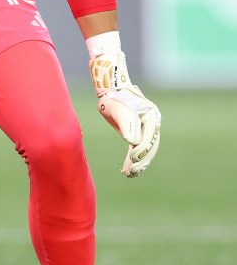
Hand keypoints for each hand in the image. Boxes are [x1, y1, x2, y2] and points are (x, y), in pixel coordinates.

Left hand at [90, 51, 160, 177]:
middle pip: (149, 146)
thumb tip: (132, 142)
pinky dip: (135, 158)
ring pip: (146, 149)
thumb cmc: (115, 98)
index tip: (132, 160)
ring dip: (138, 163)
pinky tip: (130, 168)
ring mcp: (148, 127)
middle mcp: (153, 122)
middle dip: (140, 161)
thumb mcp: (119, 110)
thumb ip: (127, 124)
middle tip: (130, 173)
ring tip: (129, 174)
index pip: (148, 138)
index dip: (140, 150)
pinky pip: (140, 147)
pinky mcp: (140, 131)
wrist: (112, 90)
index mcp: (151, 116)